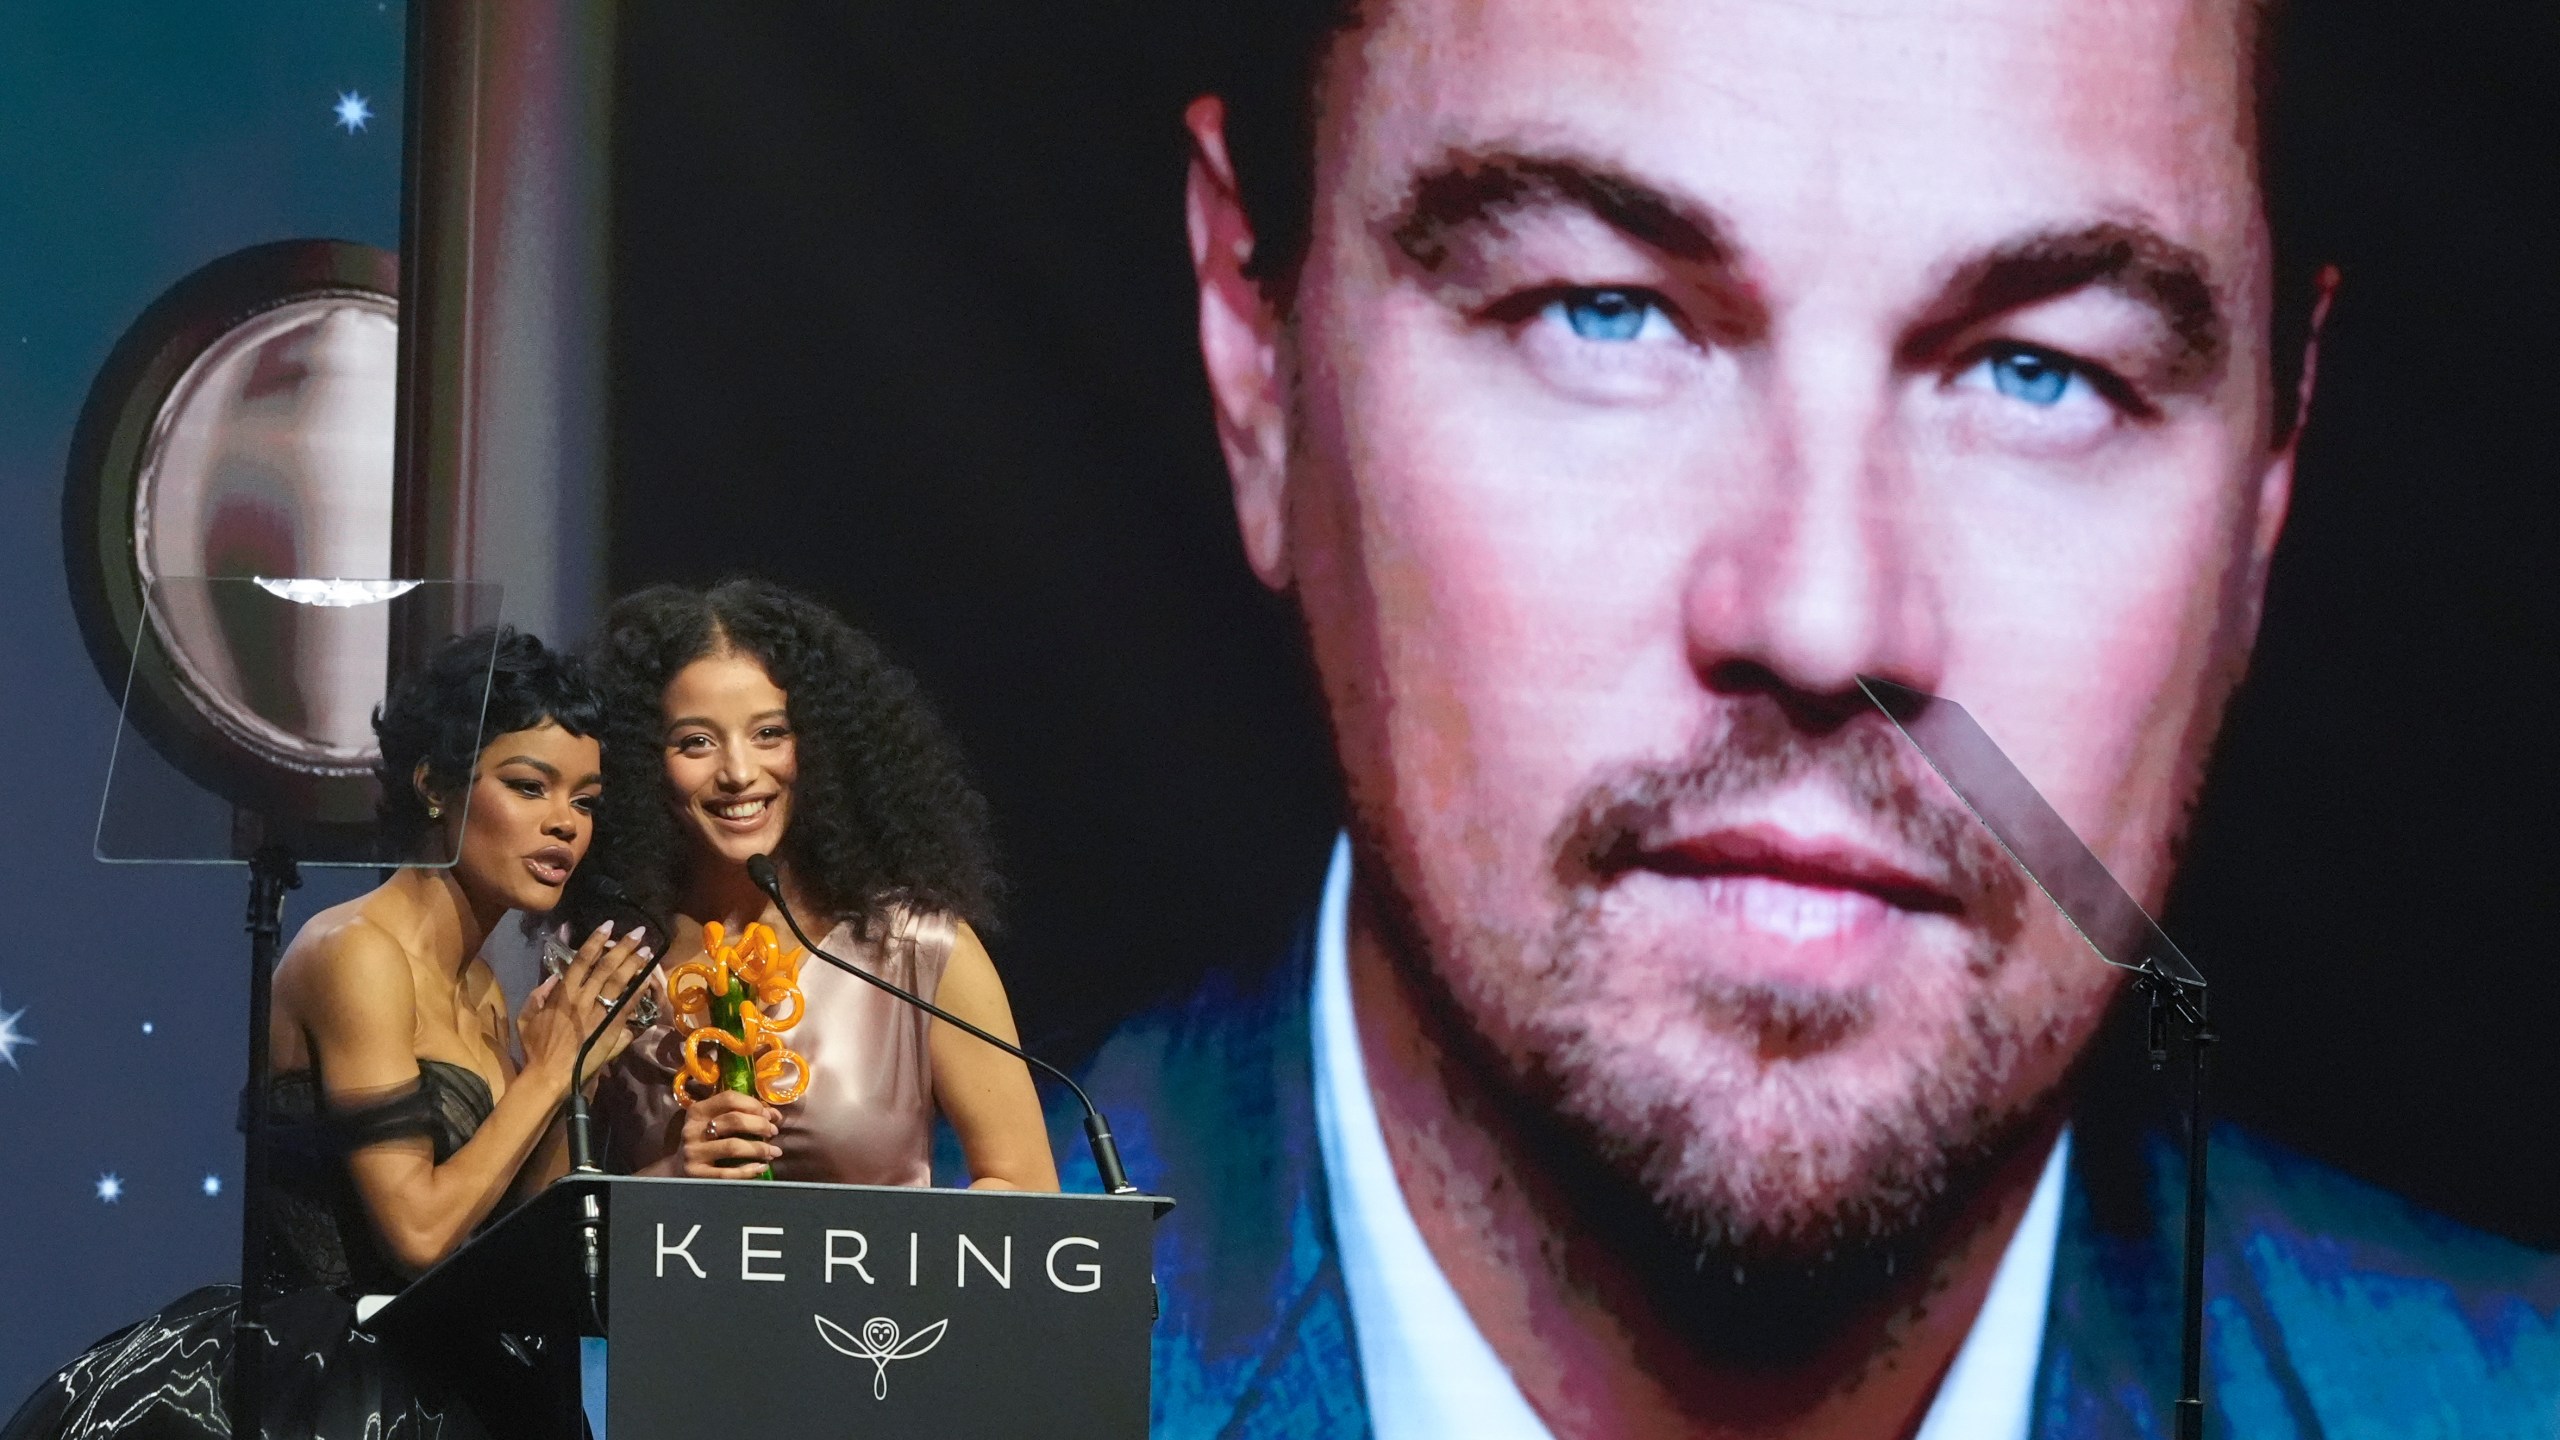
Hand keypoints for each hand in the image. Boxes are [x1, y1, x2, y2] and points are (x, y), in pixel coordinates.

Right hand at [518, 921, 653, 1089]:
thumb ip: (538, 994)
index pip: (581, 960)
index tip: (608, 926)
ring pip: (619, 982)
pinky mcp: (610, 1028)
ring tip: (647, 950)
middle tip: (638, 932)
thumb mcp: (526, 1017)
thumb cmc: (536, 1048)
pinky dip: (638, 991)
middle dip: (623, 947)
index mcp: (561, 993)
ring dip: (635, 964)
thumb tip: (553, 978)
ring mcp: (598, 1012)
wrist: (549, 1074)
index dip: (595, 941)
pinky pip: (627, 1005)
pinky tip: (648, 979)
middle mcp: (582, 998)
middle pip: (606, 966)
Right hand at [680, 1089, 783, 1177]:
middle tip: (773, 1132)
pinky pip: (727, 1173)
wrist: (675, 1170)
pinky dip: (748, 1170)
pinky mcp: (696, 1174)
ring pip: (733, 1146)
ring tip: (773, 1151)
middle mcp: (693, 1129)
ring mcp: (693, 1152)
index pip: (729, 1098)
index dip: (754, 1104)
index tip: (769, 1115)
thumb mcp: (715, 1122)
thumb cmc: (704, 1141)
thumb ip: (741, 1114)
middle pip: (735, 1120)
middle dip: (761, 1125)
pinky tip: (761, 1167)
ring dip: (759, 1148)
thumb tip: (774, 1115)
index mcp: (698, 1111)